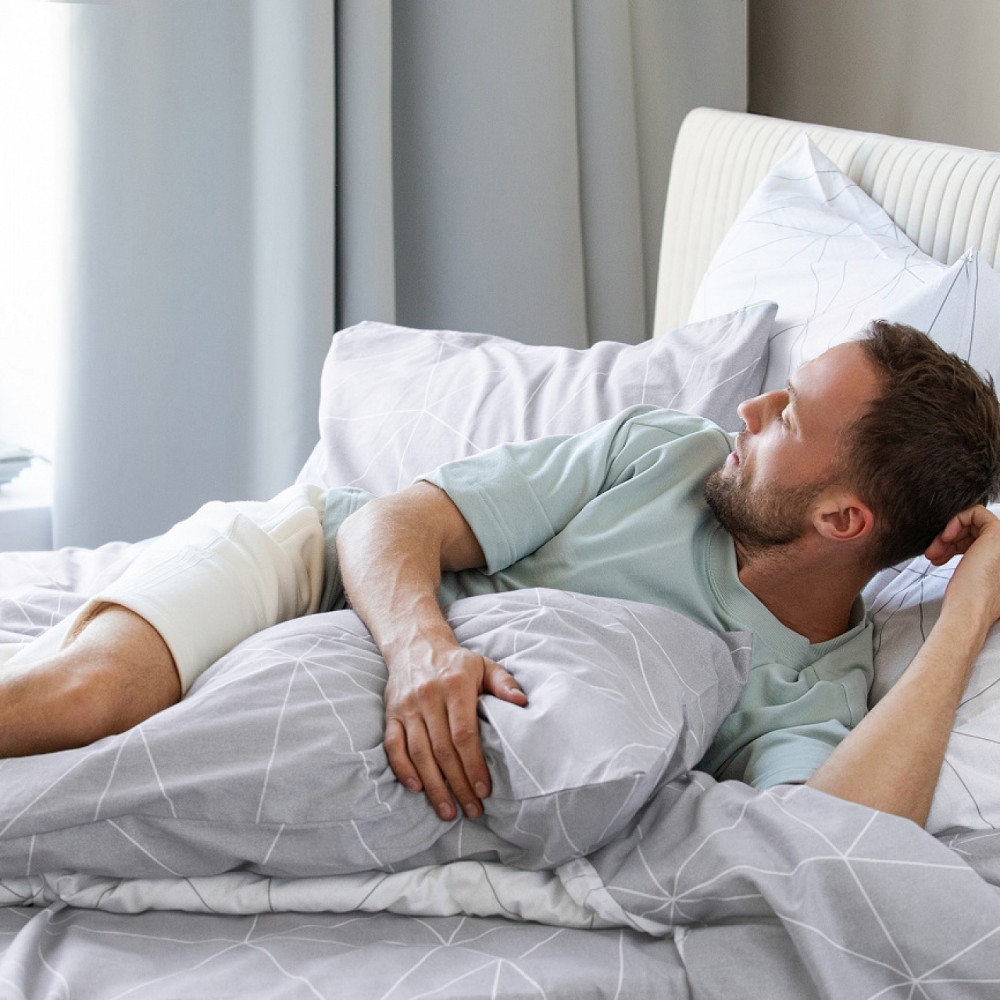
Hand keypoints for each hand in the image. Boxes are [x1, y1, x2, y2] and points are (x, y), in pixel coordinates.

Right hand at [383, 639, 526, 820]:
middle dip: (458, 784)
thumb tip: (522, 702)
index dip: (474, 765)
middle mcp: (428, 697)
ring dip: (433, 786)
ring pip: (419, 753)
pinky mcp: (391, 713)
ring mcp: (407, 707)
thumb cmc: (456, 662)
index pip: (464, 734)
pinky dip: (403, 770)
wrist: (416, 644)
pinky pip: (393, 747)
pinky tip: (418, 788)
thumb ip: (503, 683)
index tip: (485, 790)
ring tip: (448, 810)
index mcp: (455, 686)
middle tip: (471, 809)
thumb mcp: (484, 665)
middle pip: (442, 750)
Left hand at [925, 505, 999, 635]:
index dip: (953, 545)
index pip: (975, 541)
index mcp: (999, 560)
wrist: (969, 610)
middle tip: (931, 555)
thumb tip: (950, 547)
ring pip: (972, 524)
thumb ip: (969, 559)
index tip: (936, 557)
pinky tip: (945, 537)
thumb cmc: (965, 599)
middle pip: (972, 531)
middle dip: (946, 540)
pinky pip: (976, 512)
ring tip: (932, 553)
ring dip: (947, 535)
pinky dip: (956, 520)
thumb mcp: (967, 574)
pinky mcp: (996, 532)